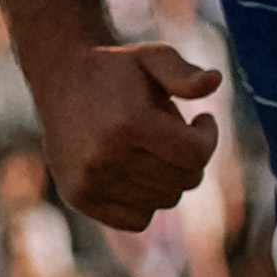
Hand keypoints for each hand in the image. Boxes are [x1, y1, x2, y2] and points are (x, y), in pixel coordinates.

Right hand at [33, 34, 224, 231]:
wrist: (61, 77)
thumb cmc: (116, 68)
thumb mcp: (152, 56)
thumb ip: (183, 72)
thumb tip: (215, 80)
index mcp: (127, 123)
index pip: (195, 154)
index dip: (209, 137)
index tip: (202, 120)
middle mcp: (105, 157)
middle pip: (184, 181)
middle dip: (189, 157)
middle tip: (175, 133)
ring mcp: (90, 181)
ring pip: (165, 201)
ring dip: (168, 177)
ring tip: (150, 148)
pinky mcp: (80, 197)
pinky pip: (138, 219)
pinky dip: (146, 200)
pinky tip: (136, 171)